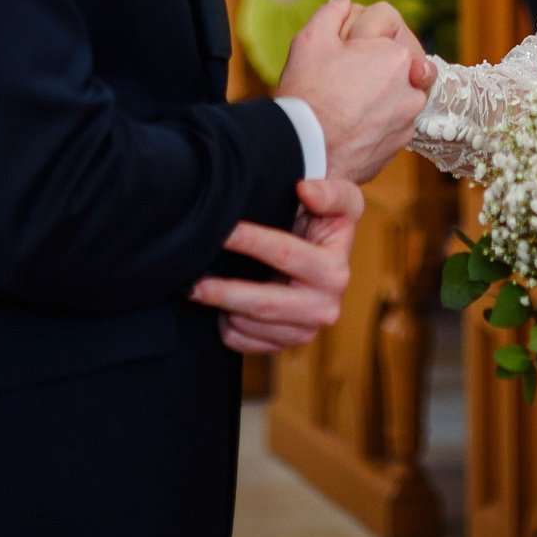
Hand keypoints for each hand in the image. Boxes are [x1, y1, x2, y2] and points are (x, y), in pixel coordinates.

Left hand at [189, 174, 363, 351]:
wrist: (326, 253)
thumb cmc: (328, 220)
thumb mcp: (344, 199)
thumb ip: (330, 192)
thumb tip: (305, 190)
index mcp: (335, 272)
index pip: (285, 254)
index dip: (252, 241)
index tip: (223, 231)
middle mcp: (323, 309)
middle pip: (264, 303)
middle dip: (225, 292)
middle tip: (193, 283)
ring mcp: (304, 332)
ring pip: (250, 326)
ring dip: (222, 308)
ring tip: (202, 286)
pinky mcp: (285, 345)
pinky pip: (245, 343)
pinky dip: (227, 326)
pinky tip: (224, 305)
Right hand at [282, 0, 433, 181]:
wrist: (303, 152)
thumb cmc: (307, 93)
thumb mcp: (311, 40)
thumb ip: (332, 12)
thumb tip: (344, 0)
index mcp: (396, 56)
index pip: (385, 29)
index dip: (359, 36)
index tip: (341, 51)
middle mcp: (411, 89)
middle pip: (393, 63)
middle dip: (373, 65)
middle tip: (341, 77)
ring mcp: (406, 121)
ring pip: (394, 94)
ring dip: (377, 95)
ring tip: (343, 104)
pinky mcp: (397, 146)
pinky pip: (390, 124)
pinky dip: (375, 122)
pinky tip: (348, 126)